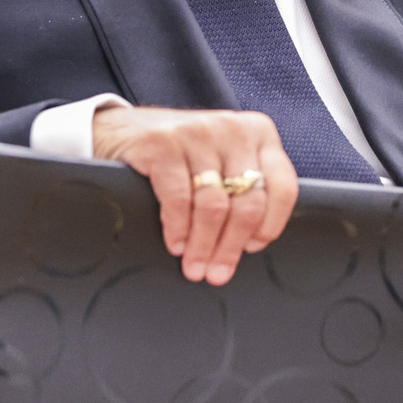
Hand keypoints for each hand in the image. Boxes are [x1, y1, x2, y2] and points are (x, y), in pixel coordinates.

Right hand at [91, 105, 298, 284]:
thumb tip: (249, 244)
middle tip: (217, 272)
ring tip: (195, 266)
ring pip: (214, 206)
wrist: (121, 130)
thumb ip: (242, 189)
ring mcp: (198, 132)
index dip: (270, 226)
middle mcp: (233, 129)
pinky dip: (178, 229)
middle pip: (247, 202)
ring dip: (203, 246)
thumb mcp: (221, 160)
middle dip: (231, 247)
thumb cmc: (180, 154)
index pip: (282, 187)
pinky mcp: (163, 143)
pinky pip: (179, 199)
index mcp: (259, 134)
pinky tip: (176, 244)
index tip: (252, 248)